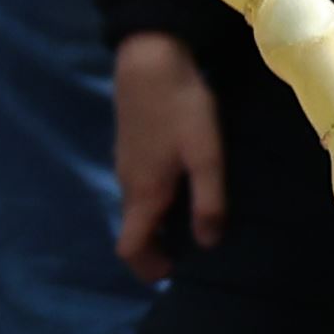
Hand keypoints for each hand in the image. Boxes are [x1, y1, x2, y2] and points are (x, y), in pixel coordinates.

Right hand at [112, 35, 226, 277]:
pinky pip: (138, 185)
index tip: (170, 274)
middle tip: (188, 251)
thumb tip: (207, 243)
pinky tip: (180, 182)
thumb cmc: (181, 108)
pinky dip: (154, 199)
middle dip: (155, 247)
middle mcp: (127, 183)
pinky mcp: (129, 144)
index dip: (146, 268)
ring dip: (156, 222)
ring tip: (189, 219)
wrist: (149, 59)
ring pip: (136, 206)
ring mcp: (124, 162)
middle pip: (133, 229)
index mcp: (144, 193)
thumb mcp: (206, 157)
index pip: (130, 247)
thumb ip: (208, 202)